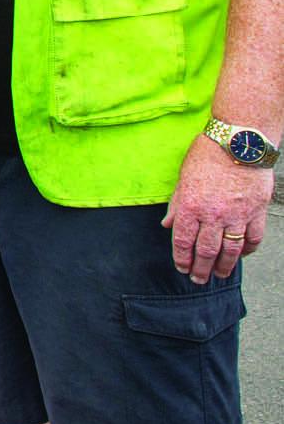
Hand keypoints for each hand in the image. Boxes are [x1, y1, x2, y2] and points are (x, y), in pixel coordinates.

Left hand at [162, 135, 275, 283]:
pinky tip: (242, 255)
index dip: (181, 258)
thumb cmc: (207, 155)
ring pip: (231, 250)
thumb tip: (166, 225)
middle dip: (201, 269)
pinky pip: (253, 238)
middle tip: (199, 280)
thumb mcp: (183, 178)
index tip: (181, 268)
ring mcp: (237, 215)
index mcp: (190, 205)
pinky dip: (248, 250)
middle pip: (206, 250)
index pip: (183, 240)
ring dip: (224, 265)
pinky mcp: (256, 212)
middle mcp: (213, 214)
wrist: (239, 143)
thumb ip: (176, 204)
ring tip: (219, 274)